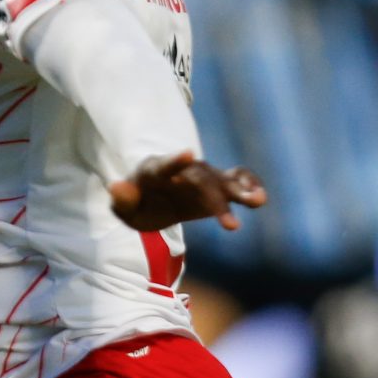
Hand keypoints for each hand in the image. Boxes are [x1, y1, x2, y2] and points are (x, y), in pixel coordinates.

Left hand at [108, 153, 267, 232]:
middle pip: (201, 181)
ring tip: (259, 201)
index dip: (175, 161)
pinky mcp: (217, 186)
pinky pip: (237, 180)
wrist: (154, 198)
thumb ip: (122, 200)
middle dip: (216, 198)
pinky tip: (260, 197)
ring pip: (224, 180)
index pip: (164, 166)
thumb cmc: (138, 203)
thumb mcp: (124, 209)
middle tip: (231, 224)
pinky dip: (249, 185)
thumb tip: (116, 188)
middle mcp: (184, 171)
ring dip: (242, 190)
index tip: (187, 154)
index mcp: (156, 172)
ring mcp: (203, 177)